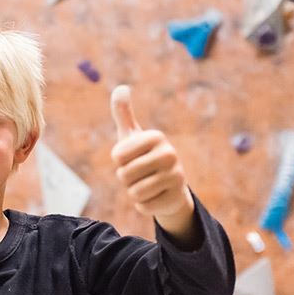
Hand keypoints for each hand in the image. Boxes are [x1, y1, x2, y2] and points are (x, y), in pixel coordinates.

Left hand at [109, 85, 192, 218]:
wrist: (169, 185)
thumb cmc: (143, 156)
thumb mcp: (132, 135)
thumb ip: (123, 113)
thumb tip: (121, 87)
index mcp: (156, 137)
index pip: (117, 156)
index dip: (119, 161)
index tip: (131, 157)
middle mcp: (170, 154)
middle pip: (124, 175)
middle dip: (126, 179)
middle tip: (140, 174)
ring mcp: (176, 177)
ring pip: (133, 192)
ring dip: (134, 192)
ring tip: (147, 184)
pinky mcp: (176, 198)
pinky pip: (143, 206)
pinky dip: (144, 205)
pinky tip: (155, 196)